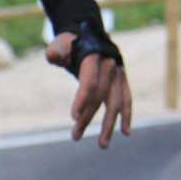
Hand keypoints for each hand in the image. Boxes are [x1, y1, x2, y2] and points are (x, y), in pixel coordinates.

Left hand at [46, 32, 132, 148]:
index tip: (73, 118)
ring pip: (115, 102)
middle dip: (87, 118)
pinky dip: (127, 115)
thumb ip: (56, 51)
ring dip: (109, 124)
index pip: (89, 82)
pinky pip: (126, 99)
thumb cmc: (70, 43)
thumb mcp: (60, 43)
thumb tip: (54, 56)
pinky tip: (126, 132)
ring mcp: (118, 72)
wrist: (88, 34)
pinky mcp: (122, 79)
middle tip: (75, 136)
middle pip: (100, 97)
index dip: (82, 100)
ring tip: (103, 145)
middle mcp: (109, 65)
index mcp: (94, 57)